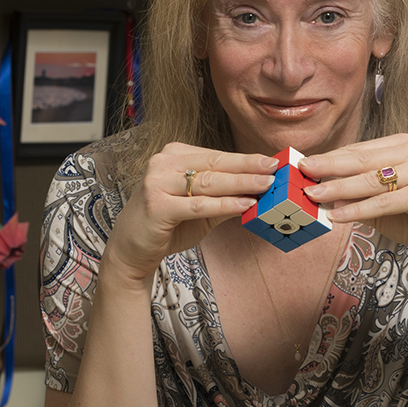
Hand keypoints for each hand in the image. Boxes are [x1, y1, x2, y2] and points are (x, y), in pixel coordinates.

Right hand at [103, 143, 278, 282]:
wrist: (132, 250)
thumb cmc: (168, 226)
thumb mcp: (201, 209)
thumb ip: (226, 198)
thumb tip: (261, 191)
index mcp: (174, 156)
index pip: (216, 156)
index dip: (246, 159)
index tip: (272, 162)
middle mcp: (163, 163)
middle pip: (215, 165)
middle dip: (248, 168)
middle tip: (275, 169)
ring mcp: (157, 182)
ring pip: (208, 183)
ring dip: (240, 184)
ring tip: (266, 186)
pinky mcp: (157, 205)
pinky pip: (198, 205)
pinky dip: (224, 205)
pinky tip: (245, 205)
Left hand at [300, 134, 407, 274]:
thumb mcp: (380, 204)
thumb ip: (355, 195)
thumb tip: (321, 192)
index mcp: (403, 145)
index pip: (359, 150)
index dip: (329, 158)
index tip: (303, 164)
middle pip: (362, 159)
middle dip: (328, 166)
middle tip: (301, 171)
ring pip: (371, 180)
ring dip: (338, 188)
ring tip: (313, 195)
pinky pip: (384, 201)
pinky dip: (358, 209)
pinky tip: (337, 216)